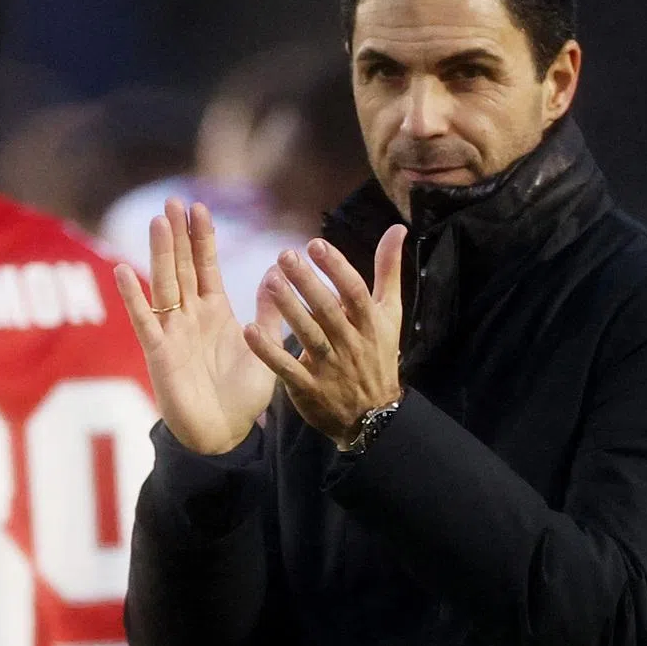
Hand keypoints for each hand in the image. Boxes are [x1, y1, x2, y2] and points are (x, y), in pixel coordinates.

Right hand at [115, 199, 281, 454]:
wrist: (225, 435)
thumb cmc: (243, 397)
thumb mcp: (265, 348)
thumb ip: (268, 314)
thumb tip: (275, 274)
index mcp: (215, 313)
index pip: (206, 267)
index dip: (202, 238)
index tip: (199, 207)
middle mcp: (190, 317)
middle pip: (182, 267)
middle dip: (178, 235)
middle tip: (173, 201)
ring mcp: (172, 332)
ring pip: (164, 285)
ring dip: (160, 254)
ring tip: (157, 222)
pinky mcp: (159, 353)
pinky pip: (144, 321)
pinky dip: (132, 297)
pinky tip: (121, 271)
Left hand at [244, 225, 406, 447]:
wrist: (374, 416)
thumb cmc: (378, 355)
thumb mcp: (390, 314)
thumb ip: (388, 271)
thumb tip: (397, 229)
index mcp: (369, 323)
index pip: (354, 291)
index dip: (336, 267)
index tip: (315, 244)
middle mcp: (350, 342)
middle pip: (328, 310)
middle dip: (307, 282)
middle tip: (285, 255)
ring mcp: (329, 367)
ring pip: (308, 335)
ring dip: (288, 309)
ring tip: (270, 282)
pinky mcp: (309, 388)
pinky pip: (287, 368)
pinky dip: (268, 351)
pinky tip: (250, 330)